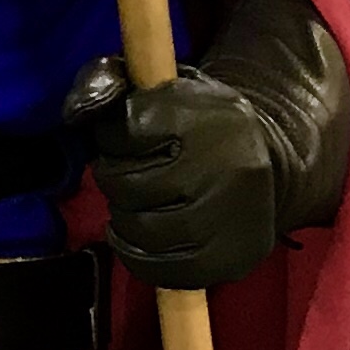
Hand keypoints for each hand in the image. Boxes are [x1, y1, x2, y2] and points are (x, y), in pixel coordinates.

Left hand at [66, 60, 286, 290]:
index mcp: (206, 116)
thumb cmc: (201, 124)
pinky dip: (137, 253)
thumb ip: (110, 82)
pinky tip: (144, 236)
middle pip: (127, 183)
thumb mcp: (163, 88)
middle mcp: (224, 168)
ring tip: (139, 203)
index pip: (126, 130)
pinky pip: (157, 268)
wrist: (272, 165)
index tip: (126, 137)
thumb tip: (77, 110)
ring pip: (139, 228)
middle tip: (129, 174)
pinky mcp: (226, 259)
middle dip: (115, 178)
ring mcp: (228, 219)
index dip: (112, 136)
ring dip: (124, 218)